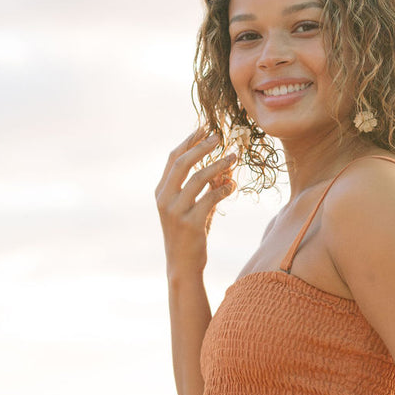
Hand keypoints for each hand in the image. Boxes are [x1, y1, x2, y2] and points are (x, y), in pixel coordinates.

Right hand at [155, 130, 235, 274]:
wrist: (182, 266)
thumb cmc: (188, 235)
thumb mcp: (191, 208)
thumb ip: (202, 189)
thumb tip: (224, 168)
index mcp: (161, 192)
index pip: (173, 159)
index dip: (189, 141)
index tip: (204, 128)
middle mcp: (164, 199)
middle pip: (182, 163)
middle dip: (202, 146)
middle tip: (220, 136)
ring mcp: (176, 211)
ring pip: (198, 178)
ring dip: (218, 165)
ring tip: (233, 156)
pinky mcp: (190, 224)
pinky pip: (210, 199)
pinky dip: (223, 189)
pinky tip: (233, 185)